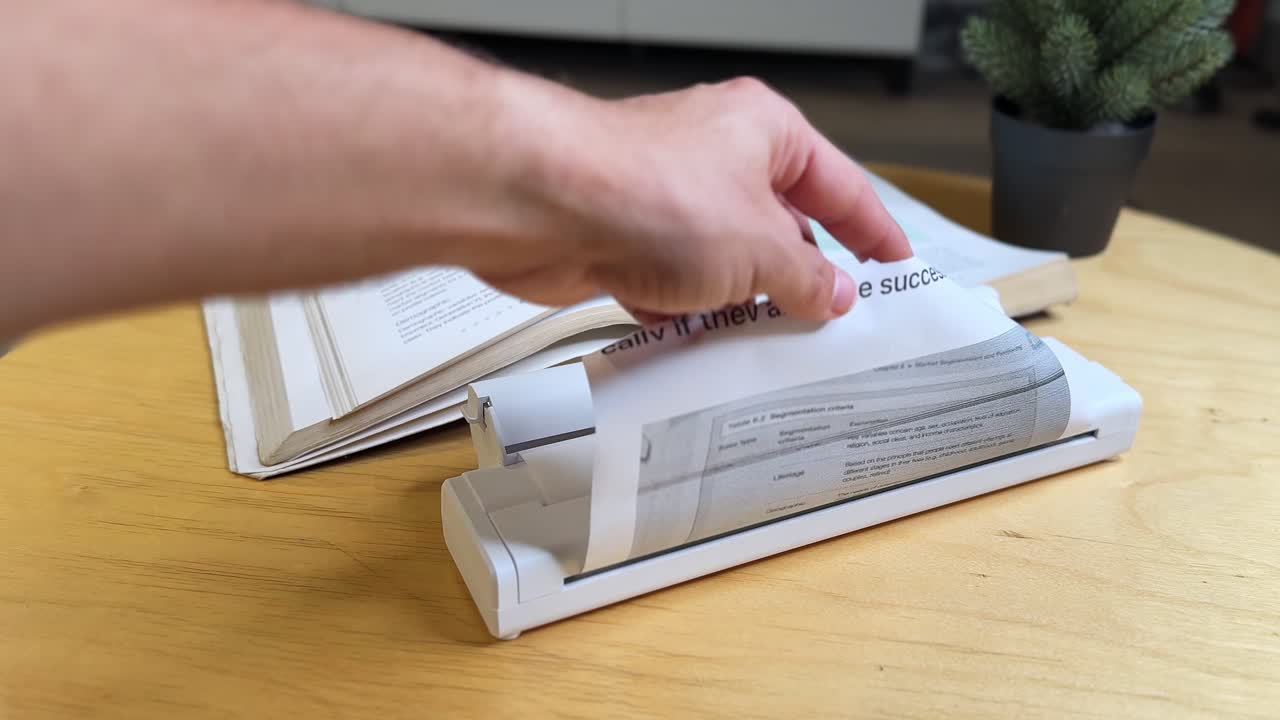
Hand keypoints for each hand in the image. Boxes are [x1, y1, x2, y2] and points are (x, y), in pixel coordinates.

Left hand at [472, 76, 912, 321]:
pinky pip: (672, 284)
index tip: (892, 263)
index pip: (838, 184)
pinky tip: (696, 336)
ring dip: (737, 302)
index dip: (871, 228)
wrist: (541, 204)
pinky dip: (685, 312)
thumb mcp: (760, 247)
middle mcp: (714, 156)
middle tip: (827, 320)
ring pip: (721, 262)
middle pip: (778, 225)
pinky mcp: (624, 238)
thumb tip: (833, 293)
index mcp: (763, 132)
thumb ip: (806, 276)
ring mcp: (666, 199)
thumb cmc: (643, 188)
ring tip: (762, 339)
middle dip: (798, 276)